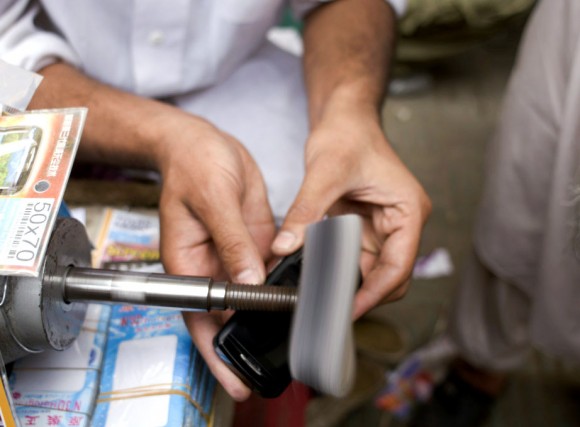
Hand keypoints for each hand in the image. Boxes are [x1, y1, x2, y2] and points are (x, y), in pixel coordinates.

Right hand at [156, 113, 275, 400]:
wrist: (204, 142)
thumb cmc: (192, 164)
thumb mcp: (213, 199)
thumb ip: (232, 241)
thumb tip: (249, 280)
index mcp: (188, 262)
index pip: (200, 317)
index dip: (215, 352)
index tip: (234, 379)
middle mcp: (211, 266)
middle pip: (228, 315)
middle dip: (247, 342)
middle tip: (272, 370)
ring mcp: (234, 256)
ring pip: (252, 297)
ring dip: (269, 316)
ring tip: (295, 338)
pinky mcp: (253, 243)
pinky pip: (269, 271)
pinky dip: (282, 285)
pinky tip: (301, 297)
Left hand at [272, 103, 430, 318]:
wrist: (344, 120)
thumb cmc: (348, 136)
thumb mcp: (324, 173)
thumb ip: (305, 212)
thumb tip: (286, 246)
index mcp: (408, 211)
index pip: (398, 266)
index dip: (374, 294)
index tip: (347, 309)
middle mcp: (401, 224)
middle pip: (389, 277)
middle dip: (362, 294)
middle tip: (329, 309)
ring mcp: (383, 228)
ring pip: (370, 272)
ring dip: (348, 284)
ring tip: (320, 295)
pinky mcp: (364, 228)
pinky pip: (353, 259)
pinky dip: (337, 269)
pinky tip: (318, 275)